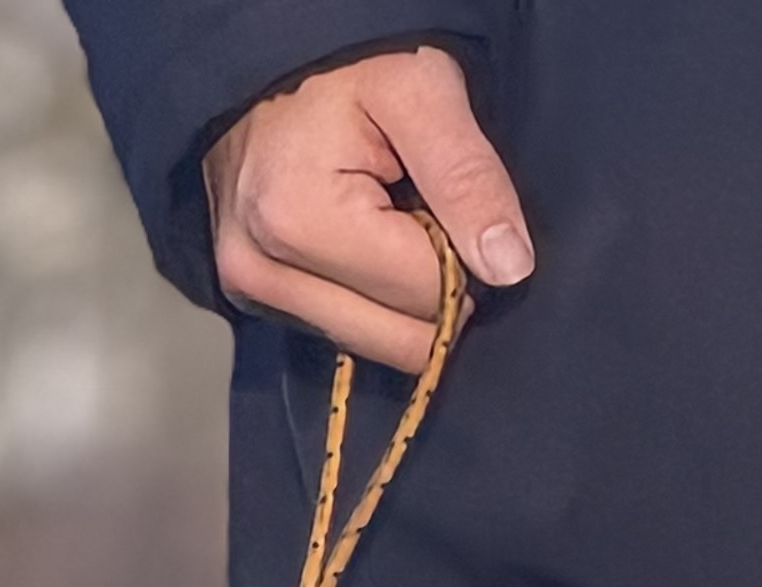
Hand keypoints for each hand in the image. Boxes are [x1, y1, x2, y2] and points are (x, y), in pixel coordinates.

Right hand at [204, 46, 532, 369]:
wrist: (267, 64)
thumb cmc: (344, 65)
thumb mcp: (420, 89)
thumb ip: (467, 176)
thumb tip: (510, 268)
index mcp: (298, 221)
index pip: (422, 294)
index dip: (463, 257)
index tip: (454, 206)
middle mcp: (263, 273)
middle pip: (397, 339)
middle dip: (432, 290)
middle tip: (427, 216)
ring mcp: (252, 294)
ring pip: (372, 347)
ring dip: (401, 300)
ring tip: (392, 224)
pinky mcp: (252, 300)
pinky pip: (340, 333)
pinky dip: (370, 301)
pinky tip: (364, 244)